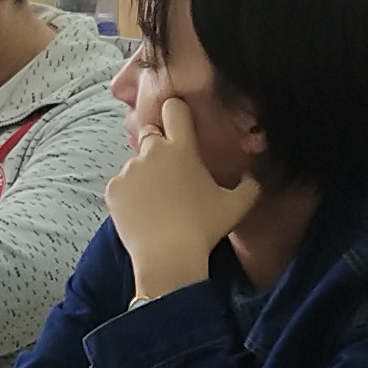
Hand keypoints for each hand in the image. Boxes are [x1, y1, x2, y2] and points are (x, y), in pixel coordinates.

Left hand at [105, 98, 257, 300]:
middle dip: (160, 148)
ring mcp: (129, 170)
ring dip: (145, 175)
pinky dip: (129, 195)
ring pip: (136, 163)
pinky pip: (122, 185)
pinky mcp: (113, 189)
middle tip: (171, 175)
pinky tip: (142, 213)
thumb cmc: (204, 229)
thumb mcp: (237, 206)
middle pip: (152, 134)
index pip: (174, 108)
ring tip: (157, 203)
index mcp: (182, 148)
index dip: (176, 113)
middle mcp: (152, 152)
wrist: (168, 258)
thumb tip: (254, 174)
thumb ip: (251, 184)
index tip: (179, 124)